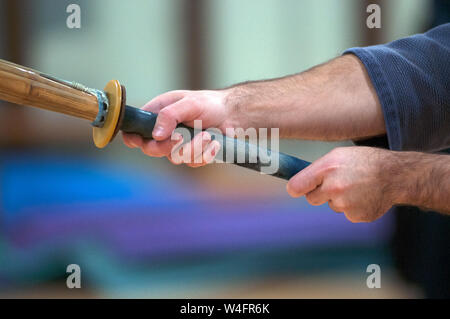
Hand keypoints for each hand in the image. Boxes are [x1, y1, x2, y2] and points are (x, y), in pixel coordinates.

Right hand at [122, 90, 236, 166]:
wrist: (232, 114)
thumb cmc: (209, 103)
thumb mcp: (189, 103)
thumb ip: (170, 115)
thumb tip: (156, 134)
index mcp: (157, 115)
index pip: (135, 131)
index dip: (133, 138)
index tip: (139, 142)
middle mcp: (165, 132)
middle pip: (152, 150)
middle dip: (168, 146)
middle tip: (181, 137)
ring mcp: (178, 145)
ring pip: (175, 158)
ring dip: (194, 147)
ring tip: (207, 135)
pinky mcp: (193, 155)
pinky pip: (194, 162)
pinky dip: (206, 154)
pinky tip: (215, 143)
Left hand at [287, 146, 395, 222]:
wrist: (396, 175)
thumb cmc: (364, 162)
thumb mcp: (339, 155)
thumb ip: (317, 169)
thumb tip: (297, 183)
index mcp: (327, 169)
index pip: (297, 186)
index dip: (297, 188)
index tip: (297, 189)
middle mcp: (334, 187)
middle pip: (312, 199)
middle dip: (320, 193)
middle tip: (337, 183)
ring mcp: (345, 204)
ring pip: (332, 205)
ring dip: (340, 199)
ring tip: (357, 186)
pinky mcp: (356, 216)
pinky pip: (346, 213)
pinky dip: (353, 207)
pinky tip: (365, 196)